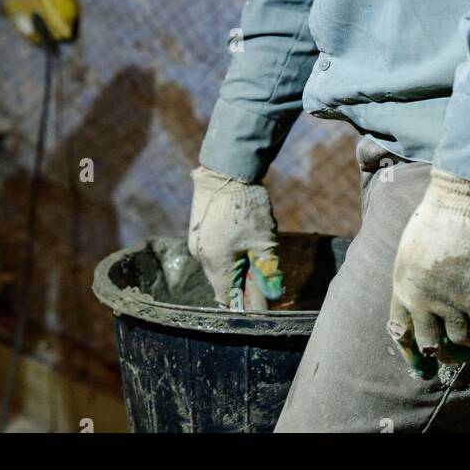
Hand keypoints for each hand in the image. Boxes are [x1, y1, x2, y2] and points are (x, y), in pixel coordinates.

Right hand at [188, 165, 283, 310]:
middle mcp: (200, 256)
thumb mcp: (263, 242)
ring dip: (237, 262)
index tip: (264, 294)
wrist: (226, 169)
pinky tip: (242, 234)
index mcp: (214, 264)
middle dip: (243, 279)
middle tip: (262, 264)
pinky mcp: (198, 229)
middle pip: (222, 282)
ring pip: (218, 264)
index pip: (228, 298)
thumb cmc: (246, 207)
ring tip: (253, 243)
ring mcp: (196, 241)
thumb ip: (268, 271)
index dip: (247, 301)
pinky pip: (214, 249)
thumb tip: (273, 295)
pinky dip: (229, 250)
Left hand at [387, 167, 469, 378]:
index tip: (424, 368)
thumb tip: (430, 305)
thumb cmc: (442, 213)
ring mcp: (451, 302)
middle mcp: (422, 299)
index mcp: (403, 285)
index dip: (415, 355)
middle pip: (433, 345)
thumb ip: (419, 279)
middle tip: (463, 354)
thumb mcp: (414, 247)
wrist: (465, 195)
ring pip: (466, 343)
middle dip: (448, 355)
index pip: (402, 332)